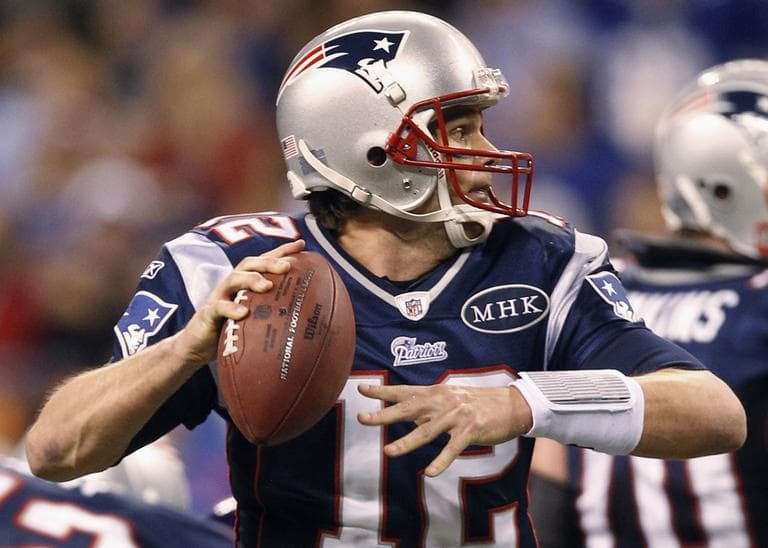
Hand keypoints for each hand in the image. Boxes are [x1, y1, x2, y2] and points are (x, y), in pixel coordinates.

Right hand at [171, 239, 305, 366]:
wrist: (198, 346)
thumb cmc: (231, 328)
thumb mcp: (255, 317)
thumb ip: (273, 311)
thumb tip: (307, 316)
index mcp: (245, 282)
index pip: (264, 261)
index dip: (281, 250)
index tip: (301, 244)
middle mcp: (232, 285)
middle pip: (249, 264)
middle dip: (269, 262)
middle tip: (287, 266)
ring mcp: (219, 297)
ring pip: (233, 279)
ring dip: (251, 279)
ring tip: (267, 285)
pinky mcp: (207, 313)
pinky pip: (218, 307)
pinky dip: (231, 308)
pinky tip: (244, 313)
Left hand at [357, 383, 532, 475]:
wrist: (512, 405)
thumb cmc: (478, 403)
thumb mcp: (451, 398)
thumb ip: (430, 406)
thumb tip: (408, 415)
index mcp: (436, 393)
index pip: (404, 391)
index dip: (383, 391)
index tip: (361, 389)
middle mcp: (443, 402)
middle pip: (408, 409)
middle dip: (384, 415)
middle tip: (363, 418)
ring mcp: (456, 416)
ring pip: (427, 432)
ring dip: (406, 442)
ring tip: (388, 452)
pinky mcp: (471, 431)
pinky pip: (452, 449)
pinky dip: (440, 461)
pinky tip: (429, 472)